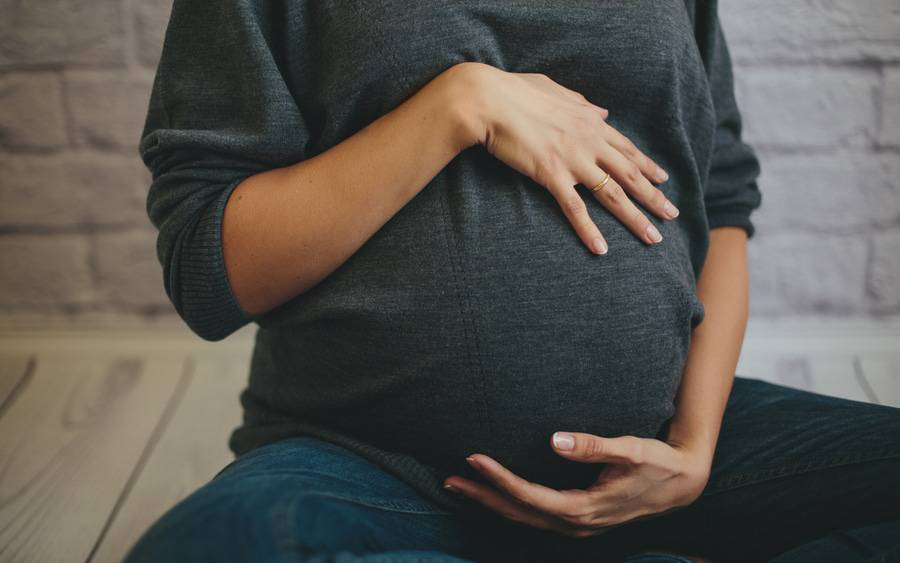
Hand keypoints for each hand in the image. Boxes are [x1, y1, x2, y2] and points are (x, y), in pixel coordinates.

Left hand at [442, 432, 711, 538]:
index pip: (530, 496)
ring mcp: (576, 526)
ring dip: (490, 502)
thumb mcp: (632, 450)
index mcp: (585, 509)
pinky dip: (508, 504)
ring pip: (522, 518)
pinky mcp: (576, 519)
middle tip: (448, 478)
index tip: (474, 458)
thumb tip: (556, 440)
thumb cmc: (658, 464)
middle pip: (517, 512)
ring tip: (458, 485)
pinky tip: (492, 492)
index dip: (500, 479)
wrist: (683, 485)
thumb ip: (595, 446)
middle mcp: (576, 524)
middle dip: (482, 496)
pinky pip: (533, 516)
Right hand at [453, 62, 679, 254]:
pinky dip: (589, 231)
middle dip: (654, 197)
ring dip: (636, 218)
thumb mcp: (556, 91)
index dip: (647, 166)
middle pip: (629, 175)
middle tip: (672, 214)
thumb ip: (582, 104)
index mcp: (590, 122)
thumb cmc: (516, 92)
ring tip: (653, 238)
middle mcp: (589, 142)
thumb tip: (602, 112)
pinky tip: (602, 249)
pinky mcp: (551, 175)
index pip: (626, 148)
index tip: (663, 179)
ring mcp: (572, 160)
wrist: (489, 101)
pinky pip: (575, 209)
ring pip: (612, 194)